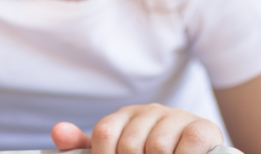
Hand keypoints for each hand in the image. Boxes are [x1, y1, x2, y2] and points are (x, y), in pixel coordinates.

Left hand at [52, 104, 223, 153]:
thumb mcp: (119, 153)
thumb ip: (86, 147)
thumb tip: (58, 133)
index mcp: (125, 116)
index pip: (103, 134)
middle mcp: (149, 111)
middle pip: (129, 145)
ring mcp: (176, 117)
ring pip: (156, 148)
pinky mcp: (202, 127)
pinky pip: (187, 146)